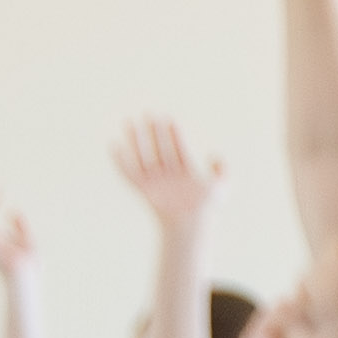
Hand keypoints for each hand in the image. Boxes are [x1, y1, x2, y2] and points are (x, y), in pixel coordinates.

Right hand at [111, 117, 222, 232]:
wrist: (190, 224)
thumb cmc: (206, 208)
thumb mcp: (220, 187)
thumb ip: (222, 170)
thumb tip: (214, 155)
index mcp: (184, 171)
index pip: (177, 147)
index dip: (174, 133)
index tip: (170, 119)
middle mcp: (168, 173)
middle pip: (159, 147)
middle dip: (154, 131)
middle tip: (149, 113)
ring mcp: (155, 180)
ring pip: (143, 155)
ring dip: (136, 140)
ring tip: (130, 122)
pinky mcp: (144, 188)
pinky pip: (129, 172)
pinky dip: (121, 160)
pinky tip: (115, 146)